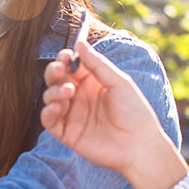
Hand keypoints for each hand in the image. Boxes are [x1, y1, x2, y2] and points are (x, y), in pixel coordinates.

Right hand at [41, 40, 185, 188]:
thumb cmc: (135, 112)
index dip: (65, 59)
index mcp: (92, 82)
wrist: (140, 146)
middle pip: (56, 79)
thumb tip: (79, 42)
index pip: (71, 66)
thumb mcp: (119, 82)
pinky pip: (49, 121)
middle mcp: (80, 97)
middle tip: (60, 70)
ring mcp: (73, 115)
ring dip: (53, 91)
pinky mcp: (68, 134)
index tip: (67, 55)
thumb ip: (97, 64)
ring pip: (50, 97)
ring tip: (68, 92)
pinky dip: (47, 113)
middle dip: (53, 72)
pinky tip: (56, 108)